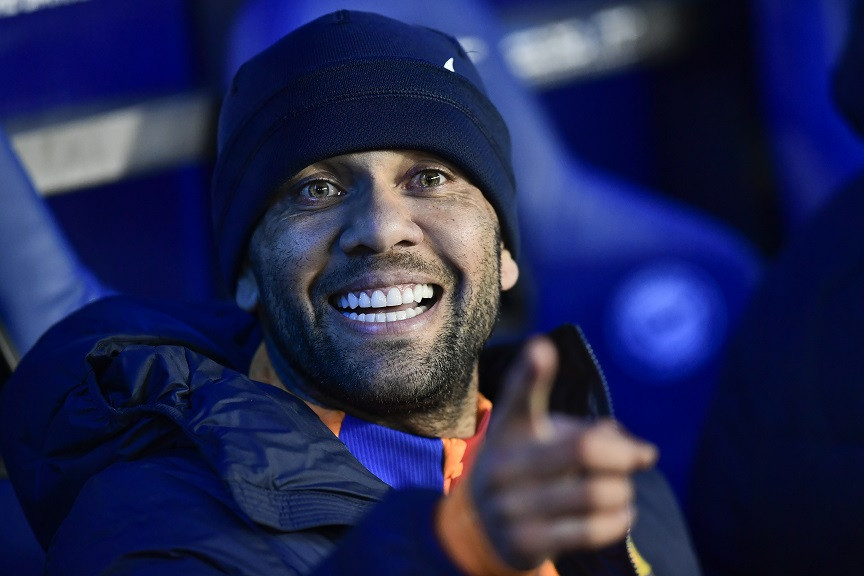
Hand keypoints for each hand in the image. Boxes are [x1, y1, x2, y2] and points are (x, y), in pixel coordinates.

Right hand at [469, 336, 657, 569]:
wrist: (480, 527)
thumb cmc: (528, 469)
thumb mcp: (542, 440)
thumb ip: (588, 433)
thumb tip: (643, 452)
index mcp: (509, 428)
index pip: (520, 396)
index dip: (531, 373)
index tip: (542, 348)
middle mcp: (504, 463)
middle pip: (584, 449)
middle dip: (625, 455)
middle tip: (641, 457)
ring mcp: (512, 505)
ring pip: (596, 493)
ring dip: (624, 491)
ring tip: (623, 491)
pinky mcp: (525, 542)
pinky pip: (592, 530)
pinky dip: (619, 520)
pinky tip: (621, 514)